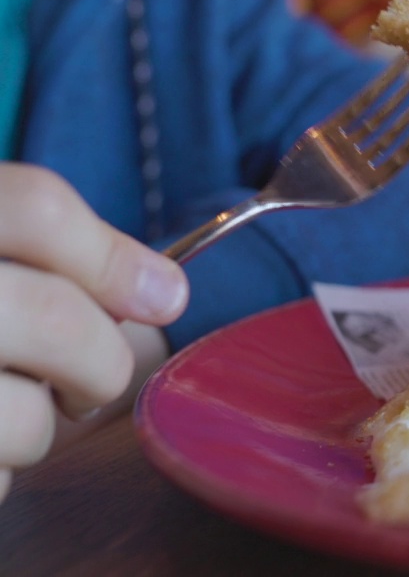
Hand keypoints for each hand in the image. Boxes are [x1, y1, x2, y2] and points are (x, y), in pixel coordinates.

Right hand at [0, 164, 187, 500]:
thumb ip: (41, 251)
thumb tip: (163, 292)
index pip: (35, 208)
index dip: (113, 256)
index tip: (162, 295)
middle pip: (56, 318)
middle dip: (100, 361)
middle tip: (89, 381)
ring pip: (27, 419)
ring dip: (36, 429)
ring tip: (1, 412)